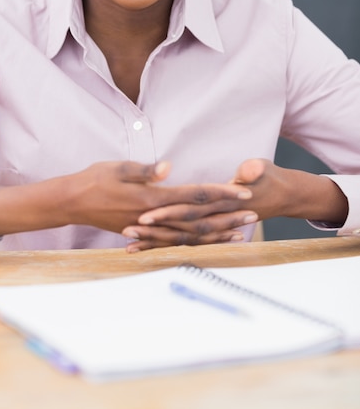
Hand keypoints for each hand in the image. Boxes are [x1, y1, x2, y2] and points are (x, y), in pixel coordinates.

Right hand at [66, 160, 256, 236]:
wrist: (72, 202)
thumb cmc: (94, 180)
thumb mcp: (117, 168)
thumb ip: (144, 170)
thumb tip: (168, 167)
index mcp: (151, 198)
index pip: (193, 196)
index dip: (220, 193)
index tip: (242, 192)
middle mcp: (154, 217)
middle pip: (197, 220)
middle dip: (227, 217)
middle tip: (253, 215)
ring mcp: (149, 229)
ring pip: (189, 236)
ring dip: (216, 234)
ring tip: (240, 233)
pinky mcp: (143, 233)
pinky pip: (174, 242)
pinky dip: (194, 243)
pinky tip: (207, 242)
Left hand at [123, 158, 347, 251]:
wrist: (288, 195)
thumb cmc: (273, 178)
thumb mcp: (266, 168)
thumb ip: (254, 170)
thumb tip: (249, 170)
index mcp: (226, 201)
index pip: (193, 207)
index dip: (170, 211)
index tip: (146, 213)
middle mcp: (217, 217)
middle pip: (181, 227)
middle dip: (155, 229)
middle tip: (128, 229)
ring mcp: (215, 225)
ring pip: (182, 238)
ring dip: (157, 241)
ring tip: (130, 244)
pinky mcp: (212, 229)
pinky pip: (188, 242)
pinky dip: (167, 246)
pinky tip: (145, 249)